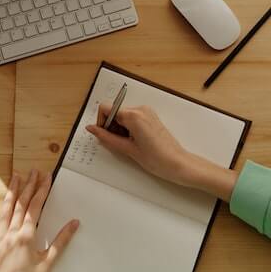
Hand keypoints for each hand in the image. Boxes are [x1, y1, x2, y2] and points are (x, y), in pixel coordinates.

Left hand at [0, 169, 78, 271]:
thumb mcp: (50, 262)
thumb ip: (61, 240)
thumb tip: (74, 223)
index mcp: (26, 237)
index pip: (35, 207)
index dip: (41, 190)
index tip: (46, 177)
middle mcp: (11, 235)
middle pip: (21, 205)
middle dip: (28, 186)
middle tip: (34, 171)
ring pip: (5, 210)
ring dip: (11, 192)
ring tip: (15, 176)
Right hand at [86, 105, 238, 200]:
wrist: (178, 164)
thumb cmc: (157, 159)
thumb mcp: (127, 149)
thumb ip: (106, 137)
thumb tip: (92, 129)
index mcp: (134, 115)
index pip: (106, 108)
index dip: (101, 122)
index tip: (104, 135)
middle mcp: (141, 109)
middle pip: (114, 111)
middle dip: (111, 127)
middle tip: (118, 144)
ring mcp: (147, 112)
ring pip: (122, 115)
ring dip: (120, 129)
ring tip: (128, 145)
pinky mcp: (151, 117)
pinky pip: (132, 118)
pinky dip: (128, 128)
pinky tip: (134, 142)